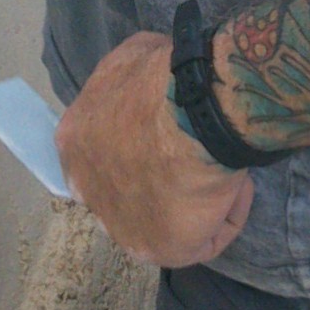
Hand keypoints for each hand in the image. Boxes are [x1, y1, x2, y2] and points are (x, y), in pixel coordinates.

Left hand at [56, 30, 254, 268]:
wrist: (192, 111)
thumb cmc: (162, 81)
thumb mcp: (132, 58)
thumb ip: (128, 79)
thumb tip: (147, 83)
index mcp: (73, 143)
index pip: (100, 155)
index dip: (137, 148)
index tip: (171, 136)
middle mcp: (87, 191)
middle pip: (129, 193)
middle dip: (162, 181)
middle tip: (197, 161)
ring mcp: (120, 227)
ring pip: (165, 221)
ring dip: (195, 204)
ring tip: (225, 174)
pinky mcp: (158, 250)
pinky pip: (199, 241)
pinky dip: (223, 218)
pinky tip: (236, 190)